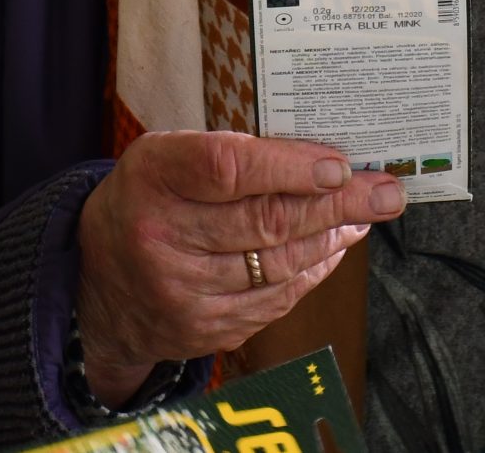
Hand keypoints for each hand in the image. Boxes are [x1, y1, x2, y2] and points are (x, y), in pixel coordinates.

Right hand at [75, 130, 404, 403]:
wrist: (97, 287)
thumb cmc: (149, 201)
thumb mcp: (167, 159)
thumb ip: (232, 155)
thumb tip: (319, 159)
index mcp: (152, 178)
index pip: (228, 168)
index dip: (288, 167)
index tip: (337, 164)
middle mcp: (161, 236)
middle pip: (266, 220)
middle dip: (338, 204)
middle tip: (386, 191)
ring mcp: (182, 291)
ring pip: (278, 263)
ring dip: (332, 237)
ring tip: (365, 214)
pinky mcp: (202, 328)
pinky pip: (274, 299)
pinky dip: (311, 270)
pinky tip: (332, 247)